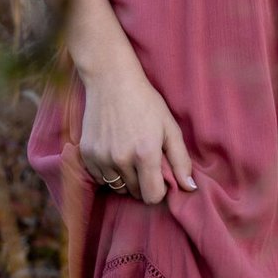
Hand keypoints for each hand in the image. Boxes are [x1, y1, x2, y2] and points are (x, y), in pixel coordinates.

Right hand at [78, 55, 196, 204]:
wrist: (111, 81)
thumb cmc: (145, 102)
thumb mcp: (170, 127)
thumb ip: (181, 160)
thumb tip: (190, 188)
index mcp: (145, 154)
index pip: (152, 197)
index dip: (159, 190)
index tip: (159, 176)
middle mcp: (121, 160)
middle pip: (135, 192)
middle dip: (142, 182)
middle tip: (144, 160)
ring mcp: (101, 157)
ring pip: (117, 186)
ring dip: (125, 178)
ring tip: (129, 155)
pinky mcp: (87, 153)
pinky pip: (100, 177)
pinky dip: (108, 171)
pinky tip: (114, 152)